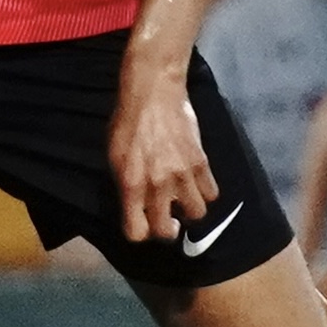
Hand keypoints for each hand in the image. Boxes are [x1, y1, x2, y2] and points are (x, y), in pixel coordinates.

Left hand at [109, 62, 218, 243]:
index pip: (136, 232)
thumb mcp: (115, 157)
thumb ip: (125, 185)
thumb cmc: (128, 122)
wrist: (153, 93)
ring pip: (196, 214)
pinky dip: (206, 192)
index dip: (140, 233)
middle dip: (166, 228)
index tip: (143, 224)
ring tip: (184, 197)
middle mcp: (157, 185)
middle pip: (166, 231)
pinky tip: (196, 183)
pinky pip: (212, 193)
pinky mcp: (200, 162)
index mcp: (131, 184)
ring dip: (190, 209)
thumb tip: (135, 205)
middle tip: (167, 218)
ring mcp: (182, 175)